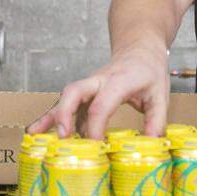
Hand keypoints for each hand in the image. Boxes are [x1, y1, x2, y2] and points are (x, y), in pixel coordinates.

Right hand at [26, 43, 170, 139]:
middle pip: (73, 93)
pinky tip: (36, 131)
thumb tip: (151, 147)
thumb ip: (156, 121)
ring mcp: (88, 86)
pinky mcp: (83, 93)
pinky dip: (50, 117)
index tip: (96, 147)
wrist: (139, 49)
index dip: (95, 127)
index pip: (101, 104)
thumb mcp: (160, 95)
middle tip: (64, 137)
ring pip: (65, 98)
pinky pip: (64, 105)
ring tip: (36, 137)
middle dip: (65, 115)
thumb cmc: (149, 70)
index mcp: (118, 81)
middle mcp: (98, 81)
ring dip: (52, 117)